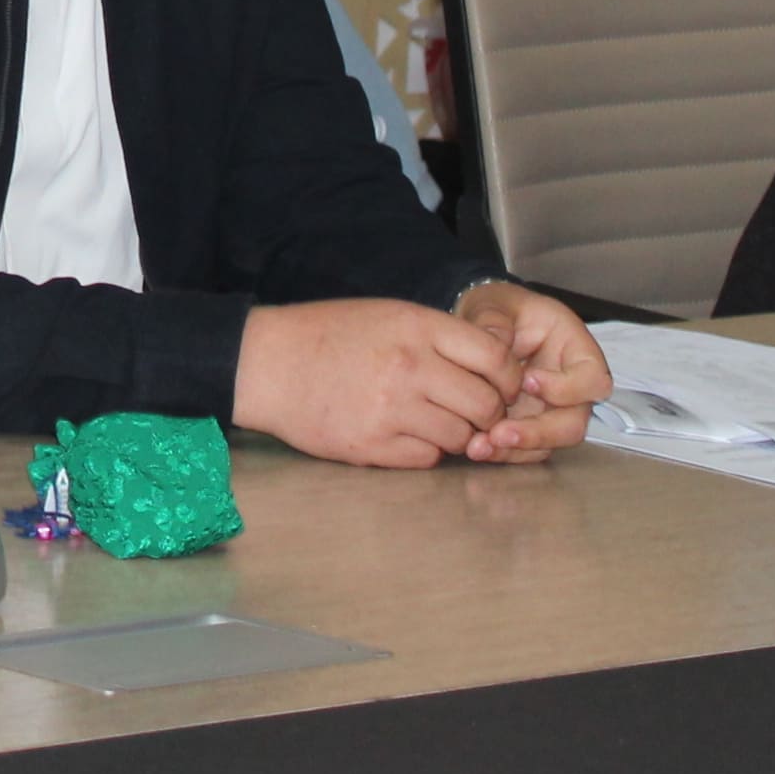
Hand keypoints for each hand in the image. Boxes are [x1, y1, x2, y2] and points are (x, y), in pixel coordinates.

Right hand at [232, 296, 519, 467]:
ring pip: (460, 437)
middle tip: (472, 412)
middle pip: (485, 404)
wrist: (266, 364)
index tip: (502, 386)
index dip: (508, 378)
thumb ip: (438, 337)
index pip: (496, 358)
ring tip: (430, 421)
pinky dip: (424, 451)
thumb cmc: (327, 335)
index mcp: (415, 327)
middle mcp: (409, 367)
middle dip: (486, 413)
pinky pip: (427, 459)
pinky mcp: (372, 446)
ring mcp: (391, 410)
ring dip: (455, 435)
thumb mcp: (387, 315)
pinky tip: (402, 434)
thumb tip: (493, 368)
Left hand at [450, 279, 609, 459]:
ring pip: (549, 443)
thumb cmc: (498, 310)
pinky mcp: (528, 426)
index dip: (567, 387)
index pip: (593, 379)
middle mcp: (570, 387)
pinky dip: (503, 453)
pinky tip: (476, 447)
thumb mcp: (494, 303)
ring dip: (517, 449)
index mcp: (575, 350)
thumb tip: (495, 344)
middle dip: (539, 433)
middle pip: (573, 423)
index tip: (529, 380)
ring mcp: (550, 411)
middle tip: (500, 433)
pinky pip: (526, 449)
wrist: (479, 327)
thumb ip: (494, 321)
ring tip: (480, 447)